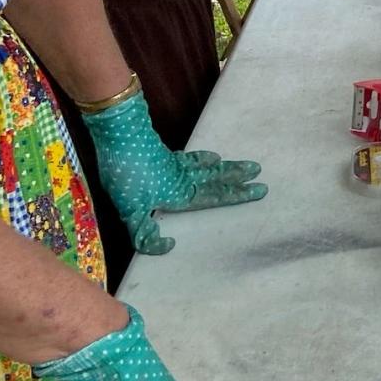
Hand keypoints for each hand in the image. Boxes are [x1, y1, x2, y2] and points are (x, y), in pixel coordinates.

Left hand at [82, 90, 266, 253]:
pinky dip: (204, 159)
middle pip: (217, 181)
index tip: (258, 191)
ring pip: (209, 168)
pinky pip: (192, 158)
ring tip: (248, 166)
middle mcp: (184, 179)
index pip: (215, 197)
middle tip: (261, 177)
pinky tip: (212, 157)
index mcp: (179, 194)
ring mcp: (176, 164)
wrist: (119, 134)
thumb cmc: (125, 175)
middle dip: (240, 181)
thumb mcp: (130, 211)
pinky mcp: (165, 154)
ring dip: (229, 169)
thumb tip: (168, 246)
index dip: (237, 195)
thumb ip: (145, 233)